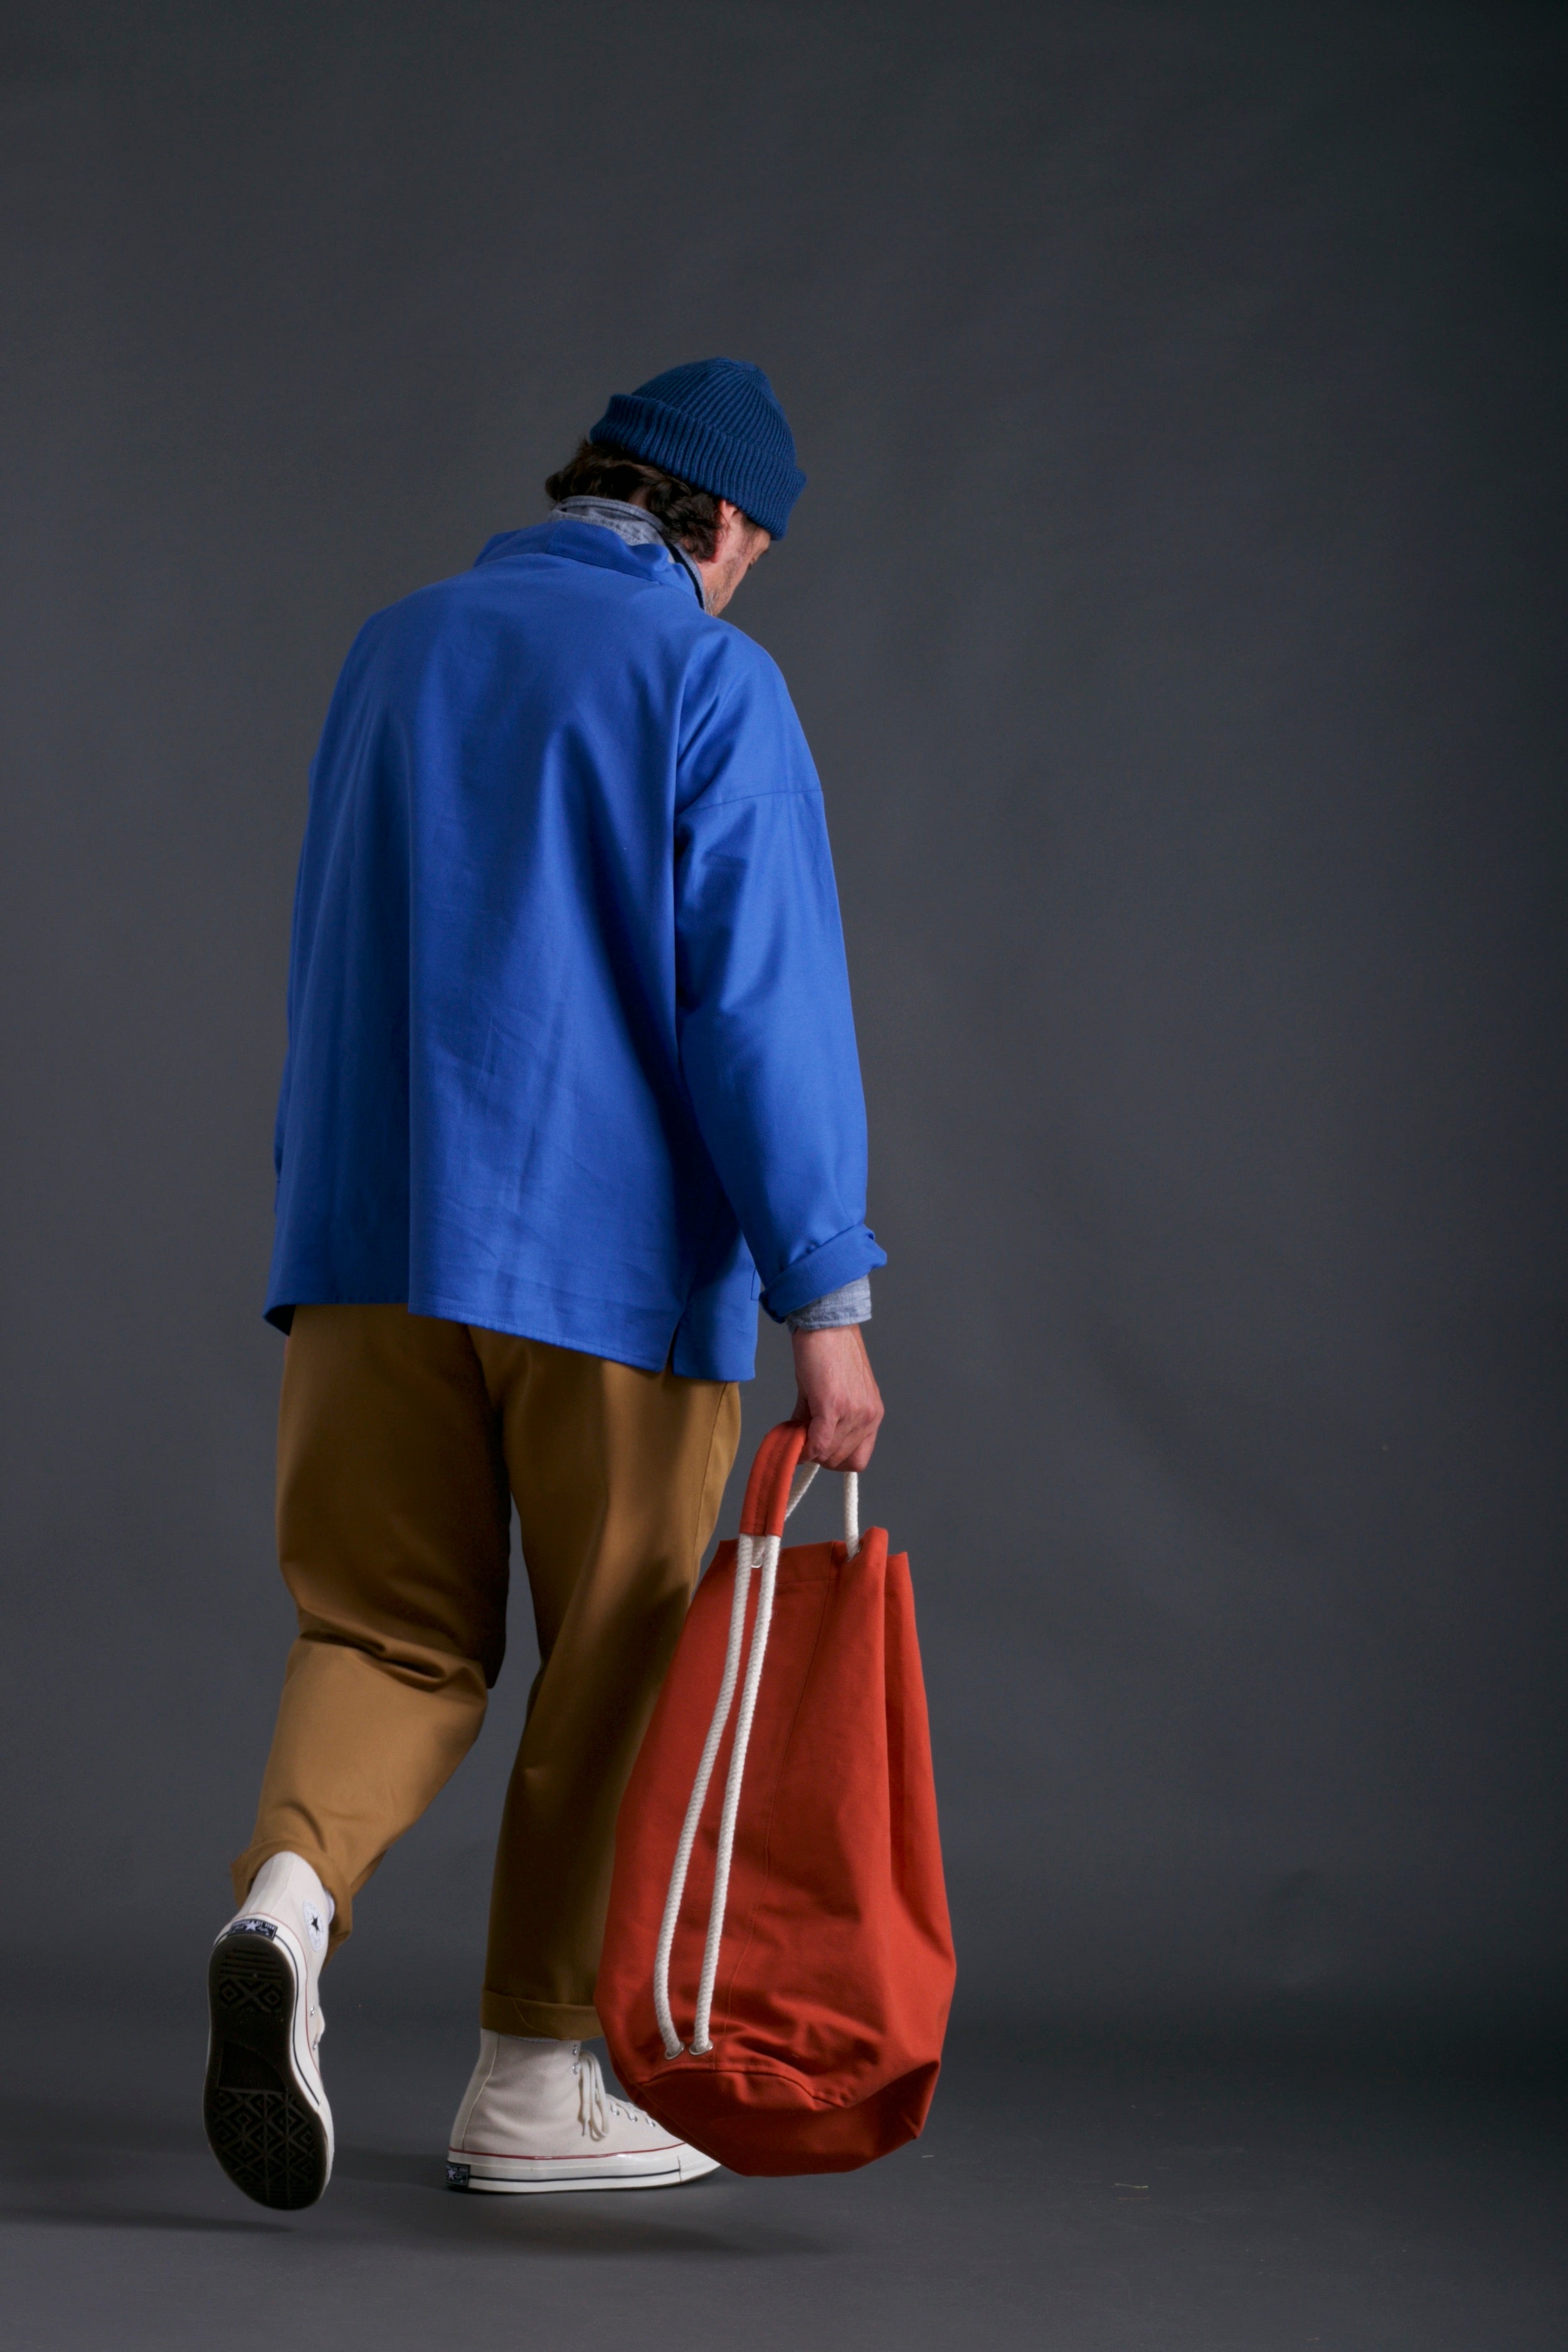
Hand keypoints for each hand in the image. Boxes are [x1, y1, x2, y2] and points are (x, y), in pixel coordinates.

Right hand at [789, 1325, 883, 1471]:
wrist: (825, 1324)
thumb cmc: (829, 1352)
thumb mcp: (831, 1393)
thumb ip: (820, 1422)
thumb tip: (800, 1443)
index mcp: (872, 1414)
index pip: (858, 1459)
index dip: (834, 1459)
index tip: (816, 1450)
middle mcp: (868, 1417)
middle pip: (841, 1460)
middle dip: (818, 1455)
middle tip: (800, 1439)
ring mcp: (853, 1413)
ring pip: (827, 1454)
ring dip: (807, 1448)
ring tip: (794, 1430)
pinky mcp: (833, 1406)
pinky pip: (818, 1442)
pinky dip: (803, 1446)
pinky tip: (793, 1436)